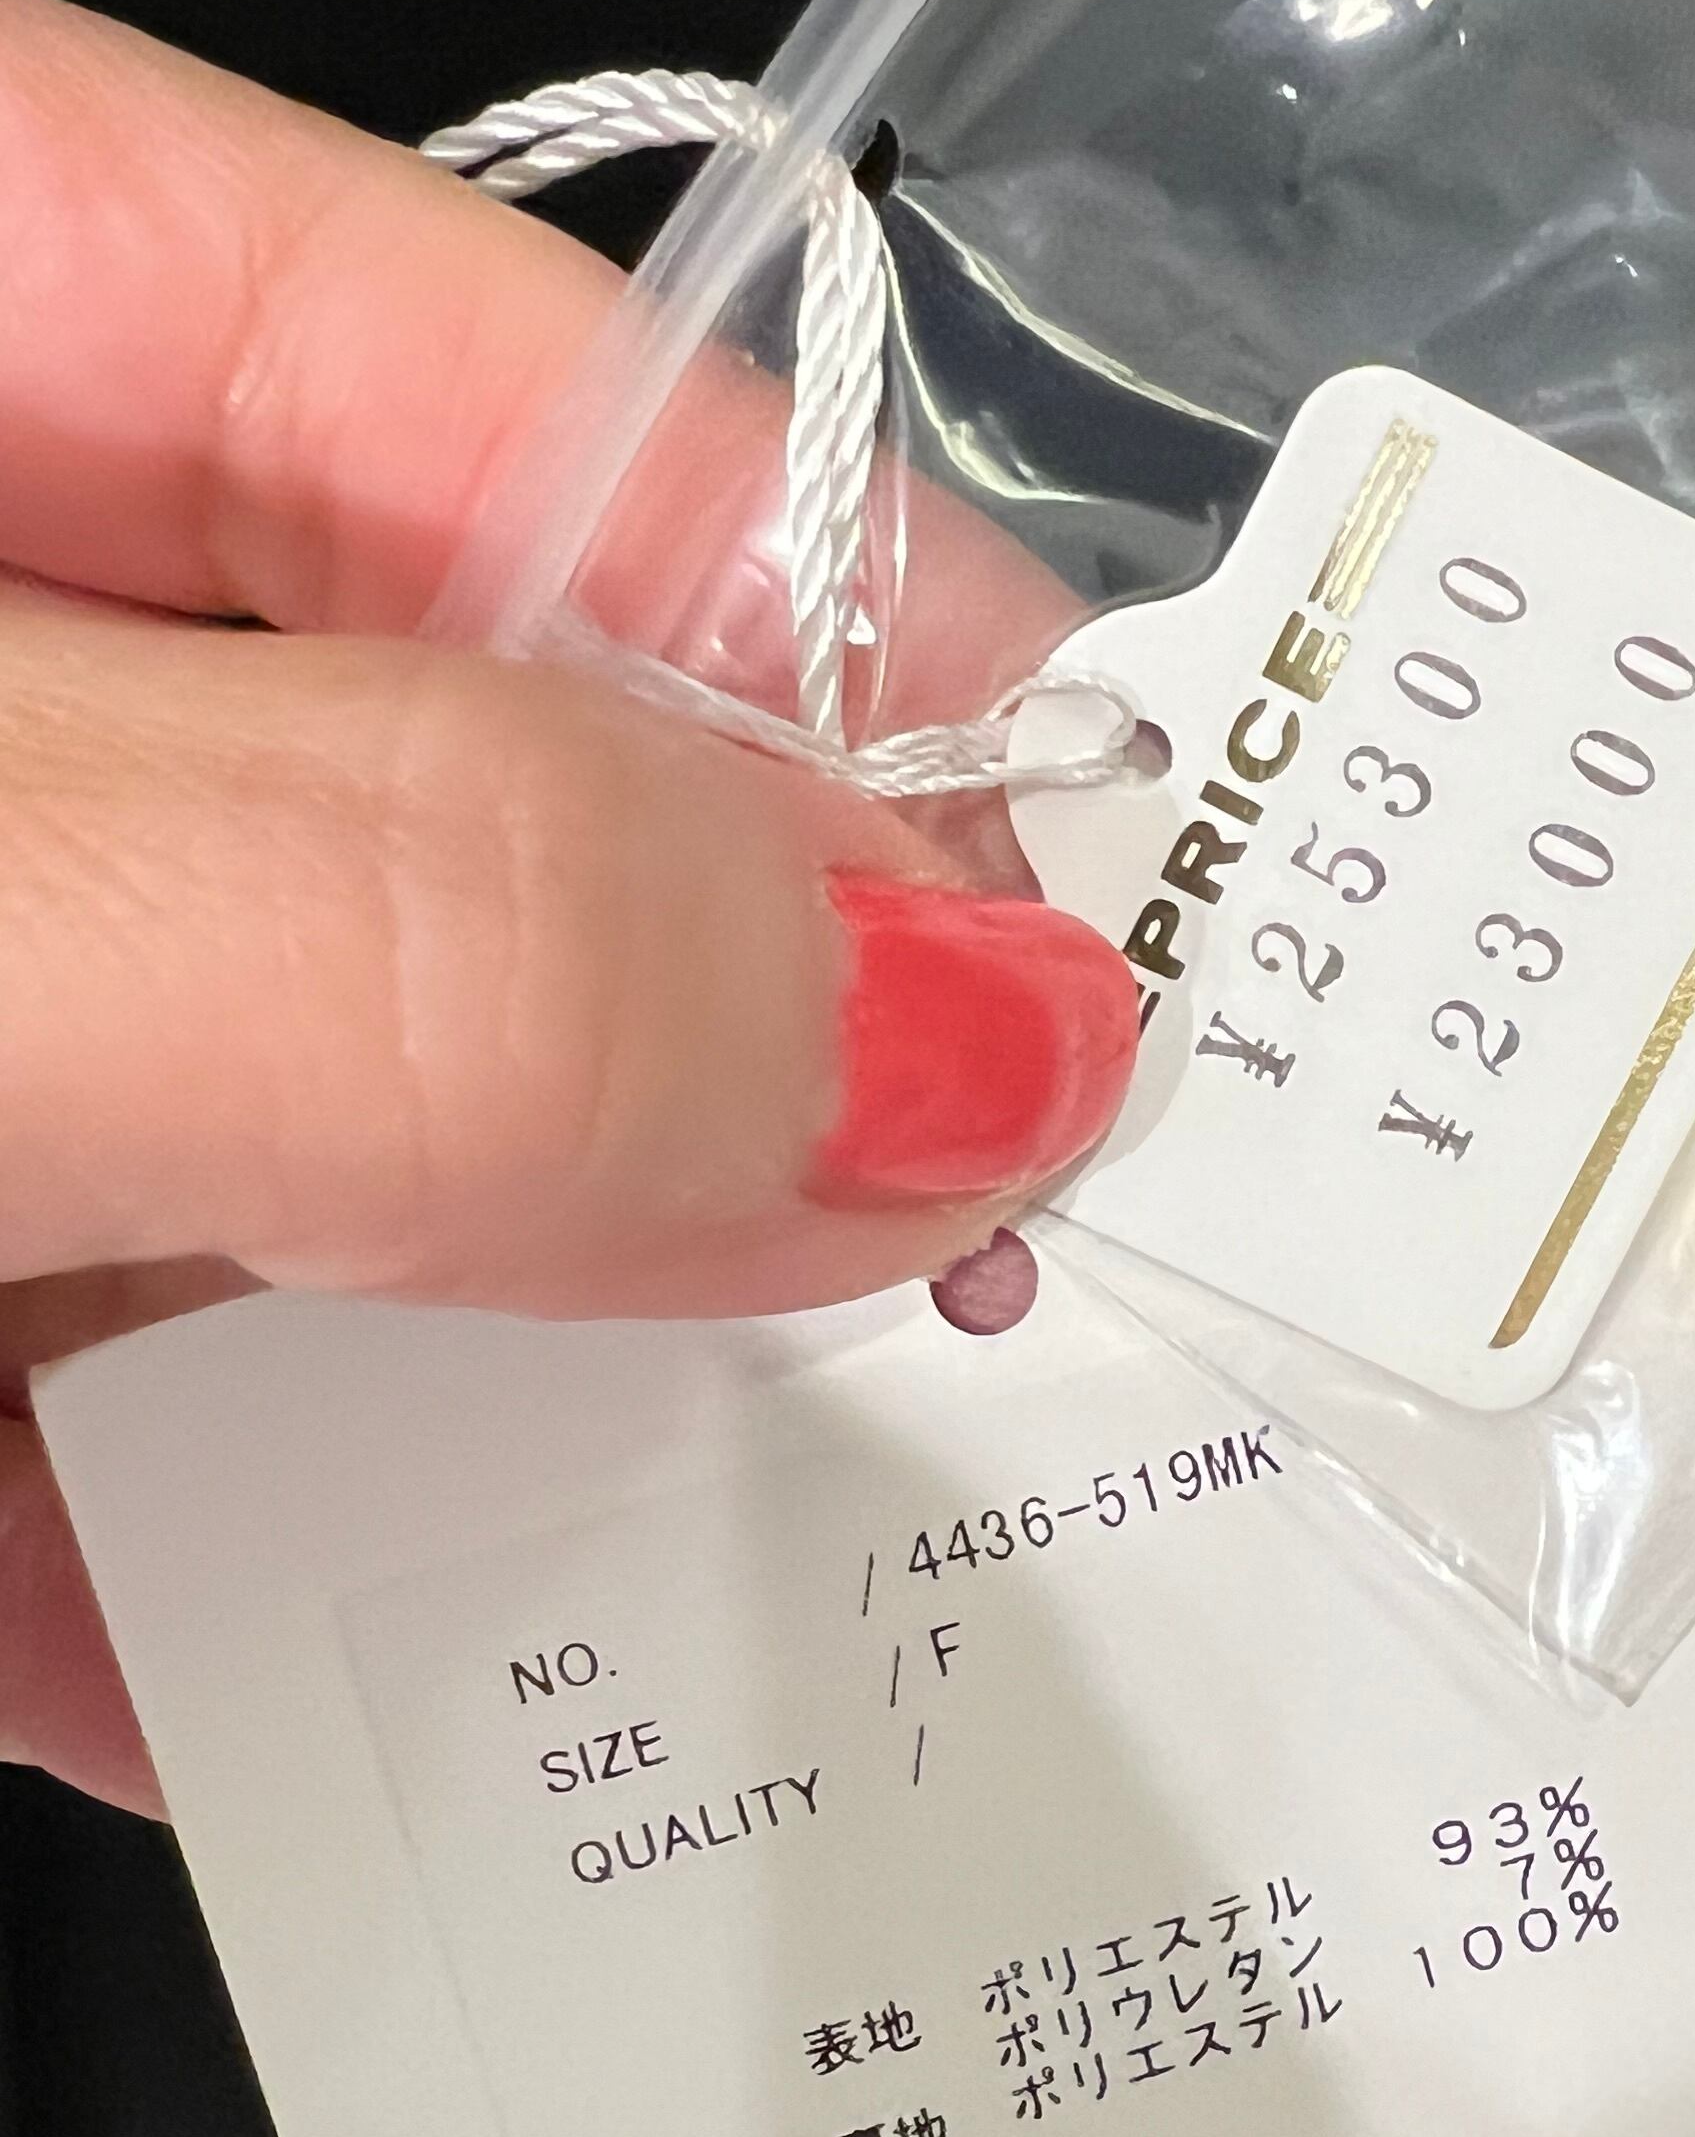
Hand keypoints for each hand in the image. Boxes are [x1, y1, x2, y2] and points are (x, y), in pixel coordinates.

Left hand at [0, 0, 1137, 1815]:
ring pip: (283, 1153)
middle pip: (458, 811)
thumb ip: (415, 929)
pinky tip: (323, 1738)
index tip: (1143, 978)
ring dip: (498, 1395)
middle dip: (735, 1085)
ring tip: (766, 1607)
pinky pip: (50, 1421)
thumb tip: (981, 1034)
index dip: (870, 673)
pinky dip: (188, 1596)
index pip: (522, 399)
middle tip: (1026, 1340)